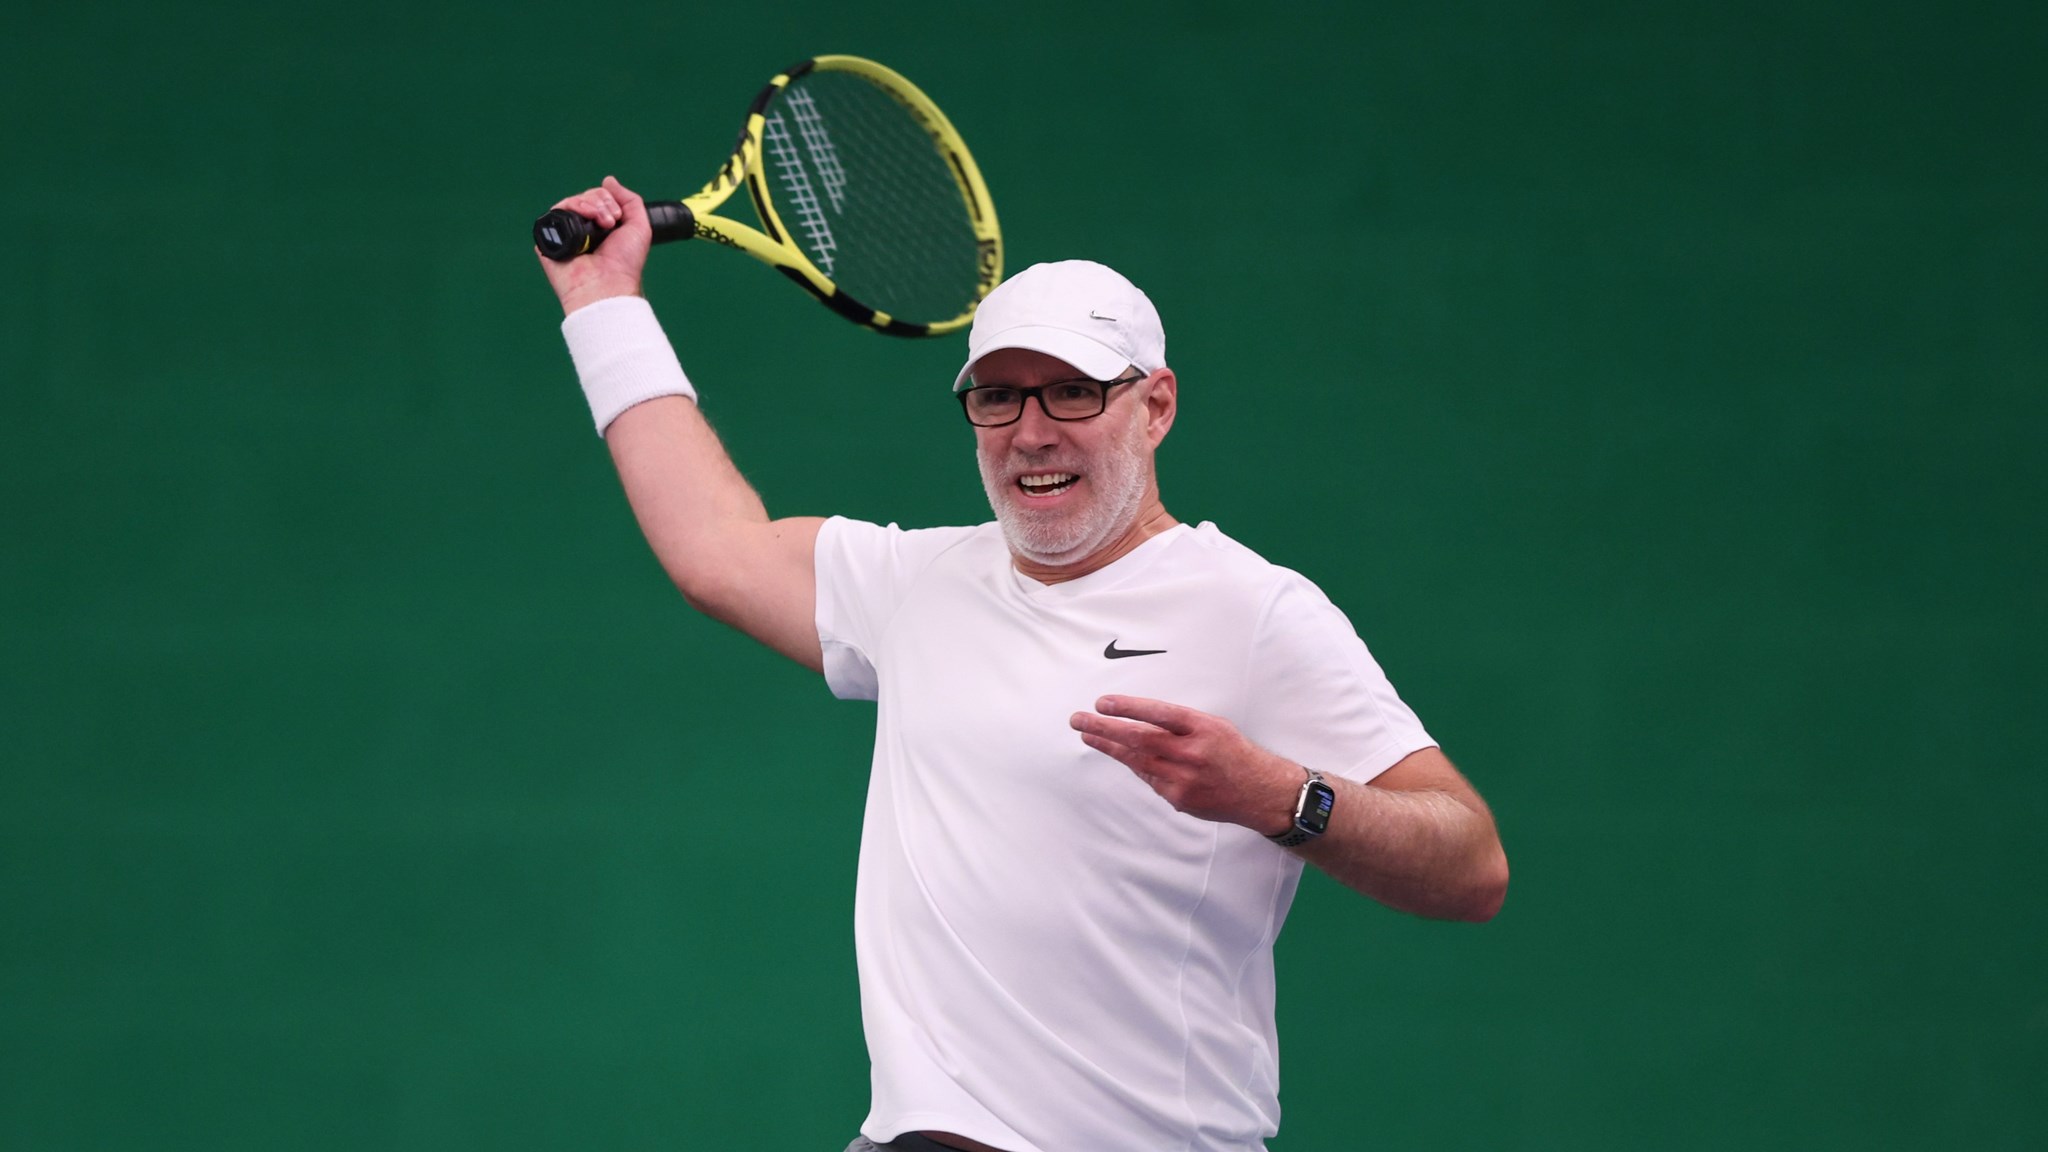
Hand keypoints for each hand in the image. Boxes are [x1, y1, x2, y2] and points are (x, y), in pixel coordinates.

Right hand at [536, 175, 654, 316]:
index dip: (608, 199)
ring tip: (602, 224)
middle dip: (600, 202)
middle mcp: (582, 229)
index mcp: (600, 227)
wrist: (609, 284)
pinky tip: (583, 220)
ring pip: (570, 202)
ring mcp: (566, 234)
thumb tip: (609, 180)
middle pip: (584, 197)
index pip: (597, 198)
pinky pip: (553, 214)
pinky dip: (569, 209)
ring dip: (588, 205)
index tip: (618, 217)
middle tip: (611, 222)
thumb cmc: (625, 263)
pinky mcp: (550, 239)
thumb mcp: (639, 226)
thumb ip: (630, 200)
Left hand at [1069, 696, 1302, 834]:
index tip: (1103, 703)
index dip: (1129, 707)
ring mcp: (1184, 778)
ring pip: (1137, 760)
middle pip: (1140, 738)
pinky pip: (1149, 779)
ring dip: (1109, 747)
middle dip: (1105, 728)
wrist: (1260, 792)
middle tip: (1079, 720)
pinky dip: (1135, 766)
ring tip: (1088, 735)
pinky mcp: (1179, 798)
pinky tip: (1122, 756)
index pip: (1159, 713)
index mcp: (1203, 728)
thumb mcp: (1214, 726)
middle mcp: (1192, 753)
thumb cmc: (1234, 753)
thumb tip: (1139, 721)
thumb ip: (1179, 724)